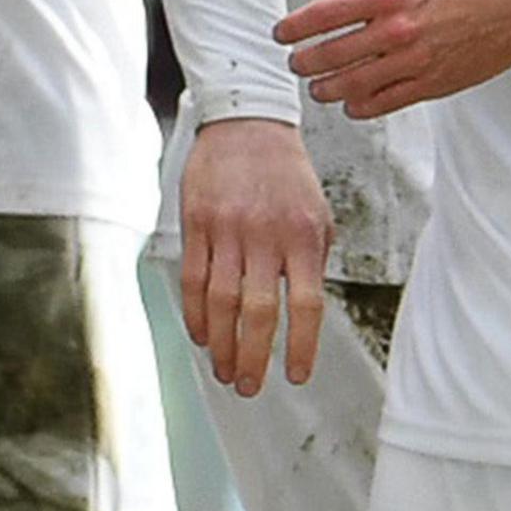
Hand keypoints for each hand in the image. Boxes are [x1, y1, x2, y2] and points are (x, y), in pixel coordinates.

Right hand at [177, 117, 333, 394]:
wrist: (246, 123)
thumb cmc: (286, 176)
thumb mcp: (318, 215)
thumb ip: (313, 261)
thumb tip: (306, 316)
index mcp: (303, 236)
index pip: (305, 304)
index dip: (300, 346)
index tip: (294, 376)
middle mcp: (265, 235)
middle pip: (258, 311)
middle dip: (252, 357)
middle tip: (248, 387)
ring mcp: (228, 229)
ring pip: (221, 301)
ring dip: (221, 343)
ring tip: (223, 370)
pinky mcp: (197, 222)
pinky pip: (193, 278)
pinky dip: (195, 313)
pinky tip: (200, 335)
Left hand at [277, 0, 510, 119]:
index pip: (324, 15)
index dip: (295, 27)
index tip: (283, 33)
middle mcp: (397, 31)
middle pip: (332, 54)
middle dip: (305, 61)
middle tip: (296, 62)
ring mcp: (415, 61)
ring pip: (353, 85)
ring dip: (327, 88)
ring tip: (317, 87)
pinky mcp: (433, 84)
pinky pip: (386, 103)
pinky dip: (362, 107)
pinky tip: (353, 103)